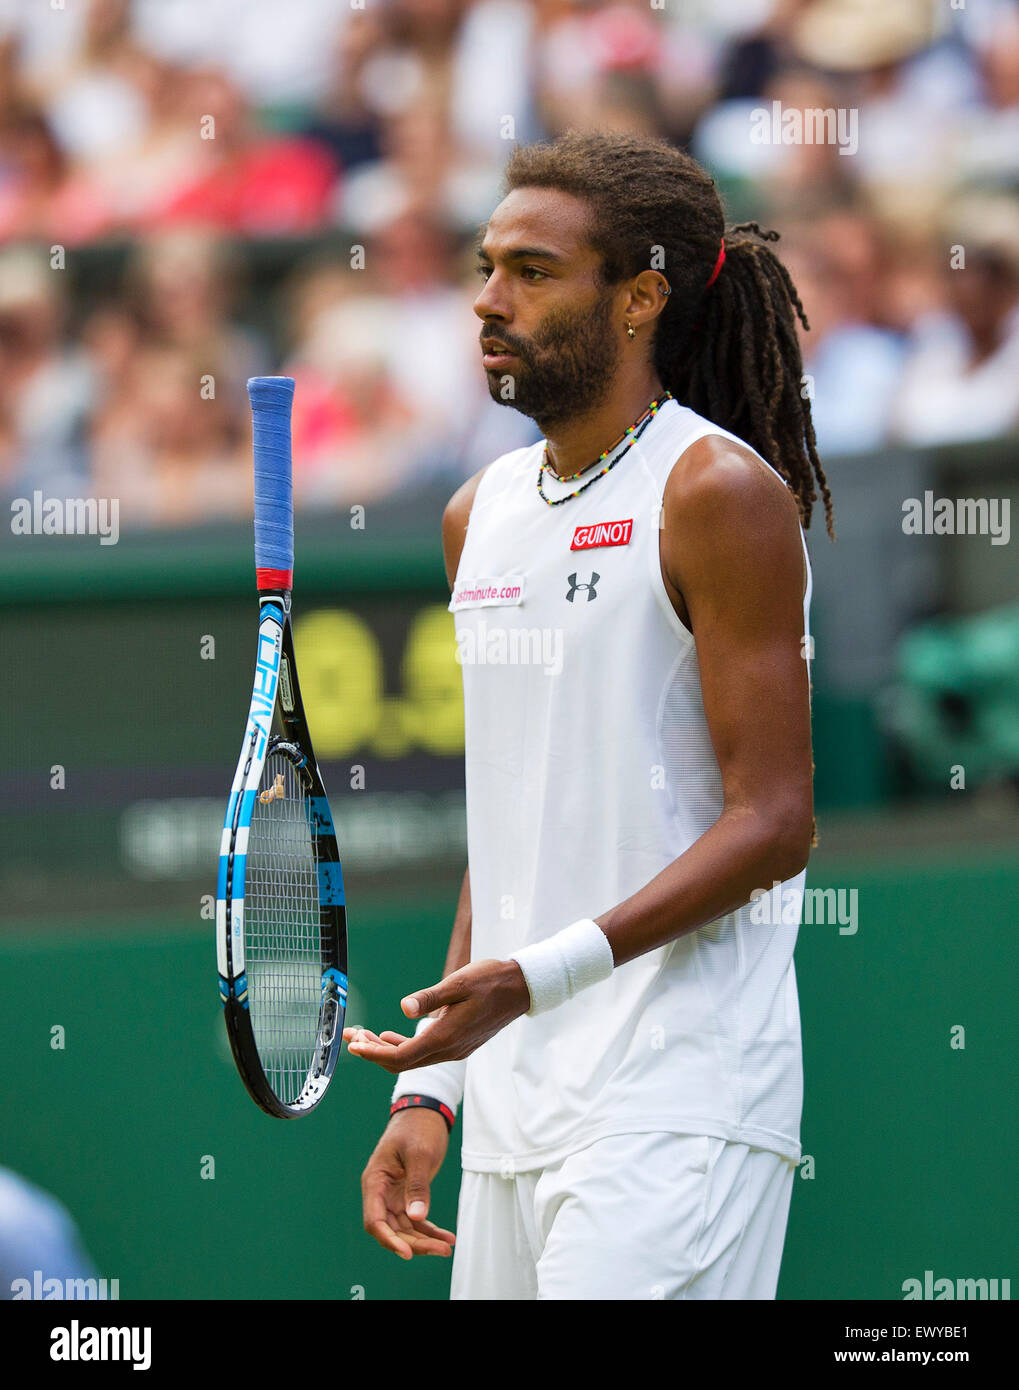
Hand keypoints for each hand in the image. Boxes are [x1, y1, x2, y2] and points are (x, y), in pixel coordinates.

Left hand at [342, 958, 529, 1072]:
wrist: (521, 989)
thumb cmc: (490, 980)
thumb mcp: (458, 983)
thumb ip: (430, 997)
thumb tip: (403, 1008)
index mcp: (446, 1037)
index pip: (401, 1056)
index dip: (373, 1053)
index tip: (352, 1044)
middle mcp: (449, 1050)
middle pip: (402, 1062)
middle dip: (372, 1052)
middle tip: (350, 1037)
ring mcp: (454, 1050)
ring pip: (412, 1059)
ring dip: (386, 1049)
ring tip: (363, 1035)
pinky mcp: (458, 1044)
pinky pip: (424, 1053)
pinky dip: (403, 1047)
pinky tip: (390, 1036)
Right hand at [361, 1108, 454, 1259]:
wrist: (425, 1112)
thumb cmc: (417, 1127)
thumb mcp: (419, 1154)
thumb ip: (417, 1185)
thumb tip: (417, 1216)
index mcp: (375, 1181)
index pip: (375, 1220)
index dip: (389, 1239)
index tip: (407, 1253)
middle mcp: (381, 1192)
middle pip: (391, 1229)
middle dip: (414, 1243)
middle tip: (440, 1250)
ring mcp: (393, 1195)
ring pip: (404, 1228)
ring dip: (424, 1240)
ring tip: (447, 1246)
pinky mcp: (407, 1194)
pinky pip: (415, 1219)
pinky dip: (429, 1229)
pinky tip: (446, 1237)